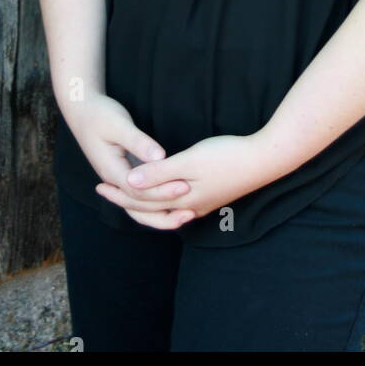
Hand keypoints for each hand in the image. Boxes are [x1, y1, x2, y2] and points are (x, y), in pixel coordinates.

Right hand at [62, 92, 192, 231]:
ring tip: (186, 216)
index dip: (162, 191)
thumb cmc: (100, 115)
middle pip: (139, 205)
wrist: (83, 111)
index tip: (184, 186)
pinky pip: (141, 195)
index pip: (139, 190)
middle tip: (192, 208)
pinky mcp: (126, 173)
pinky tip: (175, 202)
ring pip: (138, 206)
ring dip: (161, 213)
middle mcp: (114, 180)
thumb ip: (138, 142)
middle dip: (165, 207)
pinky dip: (156, 202)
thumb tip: (159, 157)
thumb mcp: (119, 124)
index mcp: (111, 170)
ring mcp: (119, 178)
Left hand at [94, 134, 270, 228]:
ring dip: (144, 201)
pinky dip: (161, 199)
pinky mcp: (211, 196)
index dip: (119, 194)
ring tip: (128, 192)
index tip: (99, 185)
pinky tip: (162, 191)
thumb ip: (158, 173)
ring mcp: (202, 204)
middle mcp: (189, 208)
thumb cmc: (226, 156)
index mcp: (180, 200)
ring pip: (163, 209)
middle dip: (126, 200)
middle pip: (150, 209)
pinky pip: (177, 203)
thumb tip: (129, 183)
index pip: (141, 203)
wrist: (265, 160)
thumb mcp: (189, 161)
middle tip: (104, 189)